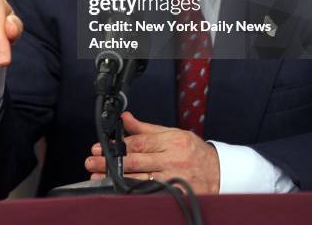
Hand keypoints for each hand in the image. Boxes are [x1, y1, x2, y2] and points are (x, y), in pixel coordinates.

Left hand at [85, 111, 219, 193]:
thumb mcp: (172, 133)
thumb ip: (147, 128)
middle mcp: (171, 159)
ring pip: (139, 179)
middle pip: (135, 161)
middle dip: (111, 161)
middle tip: (92, 161)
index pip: (139, 142)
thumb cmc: (194, 152)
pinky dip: (132, 192)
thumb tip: (125, 118)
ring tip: (97, 177)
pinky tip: (118, 191)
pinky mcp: (174, 193)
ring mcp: (172, 178)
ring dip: (115, 179)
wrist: (219, 172)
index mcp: (171, 141)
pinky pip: (150, 193)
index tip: (101, 146)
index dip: (117, 145)